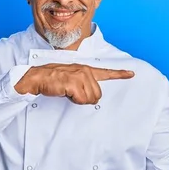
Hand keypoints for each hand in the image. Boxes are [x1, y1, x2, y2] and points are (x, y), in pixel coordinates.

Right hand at [15, 63, 134, 104]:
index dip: (119, 74)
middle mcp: (85, 71)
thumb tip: (93, 97)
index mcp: (85, 69)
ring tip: (67, 91)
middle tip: (72, 93)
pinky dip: (74, 100)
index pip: (105, 72)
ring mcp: (79, 76)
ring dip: (79, 100)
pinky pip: (81, 99)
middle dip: (86, 98)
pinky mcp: (73, 82)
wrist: (37, 78)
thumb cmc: (53, 80)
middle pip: (97, 94)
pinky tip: (65, 92)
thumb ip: (84, 84)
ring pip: (90, 98)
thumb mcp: (71, 79)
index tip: (131, 73)